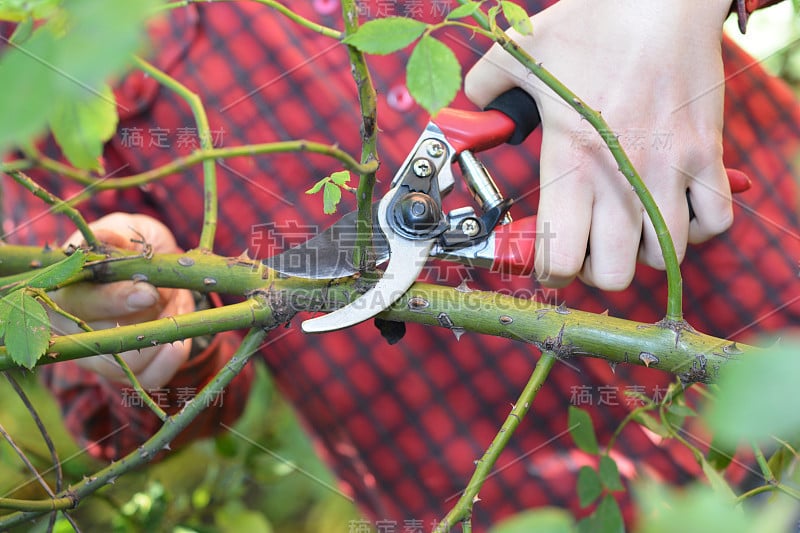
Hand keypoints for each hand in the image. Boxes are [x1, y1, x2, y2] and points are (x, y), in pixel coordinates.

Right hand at [49, 213, 194, 388]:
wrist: (158, 273)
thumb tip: (105, 236)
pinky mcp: (124, 372)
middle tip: (164, 303)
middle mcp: (69, 329)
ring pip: (123, 366)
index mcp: (62, 292)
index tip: (148, 292)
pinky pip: (147, 378)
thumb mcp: (124, 231)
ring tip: (172, 314)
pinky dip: (168, 361)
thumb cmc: (132, 248)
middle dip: (137, 326)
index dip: (113, 300)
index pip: (77, 304)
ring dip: (156, 340)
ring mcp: (95, 355)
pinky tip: (177, 343)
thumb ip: (114, 235)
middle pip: (97, 343)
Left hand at [465, 0, 732, 288]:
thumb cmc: (593, 26)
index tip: (548, 261)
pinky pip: (716, 221)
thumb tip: (469, 117)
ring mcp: (671, 169)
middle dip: (595, 270)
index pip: (562, 257)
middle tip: (587, 246)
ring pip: (666, 256)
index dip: (549, 272)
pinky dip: (697, 228)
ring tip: (627, 227)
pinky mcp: (707, 156)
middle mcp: (622, 175)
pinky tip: (674, 208)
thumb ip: (483, 92)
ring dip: (642, 252)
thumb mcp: (520, 54)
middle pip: (615, 273)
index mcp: (572, 159)